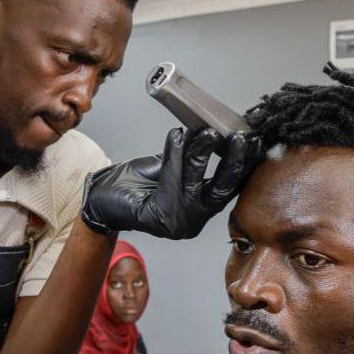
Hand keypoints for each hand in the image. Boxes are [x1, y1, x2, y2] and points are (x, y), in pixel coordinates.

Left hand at [82, 128, 260, 238]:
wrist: (99, 198)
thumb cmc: (134, 183)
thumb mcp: (170, 166)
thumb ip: (192, 156)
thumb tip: (213, 130)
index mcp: (200, 210)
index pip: (230, 188)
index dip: (244, 164)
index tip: (255, 141)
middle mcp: (193, 221)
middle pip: (222, 191)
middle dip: (233, 162)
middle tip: (239, 138)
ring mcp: (177, 223)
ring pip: (197, 183)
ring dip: (202, 153)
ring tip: (206, 132)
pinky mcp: (159, 217)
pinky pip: (172, 180)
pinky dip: (175, 155)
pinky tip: (176, 135)